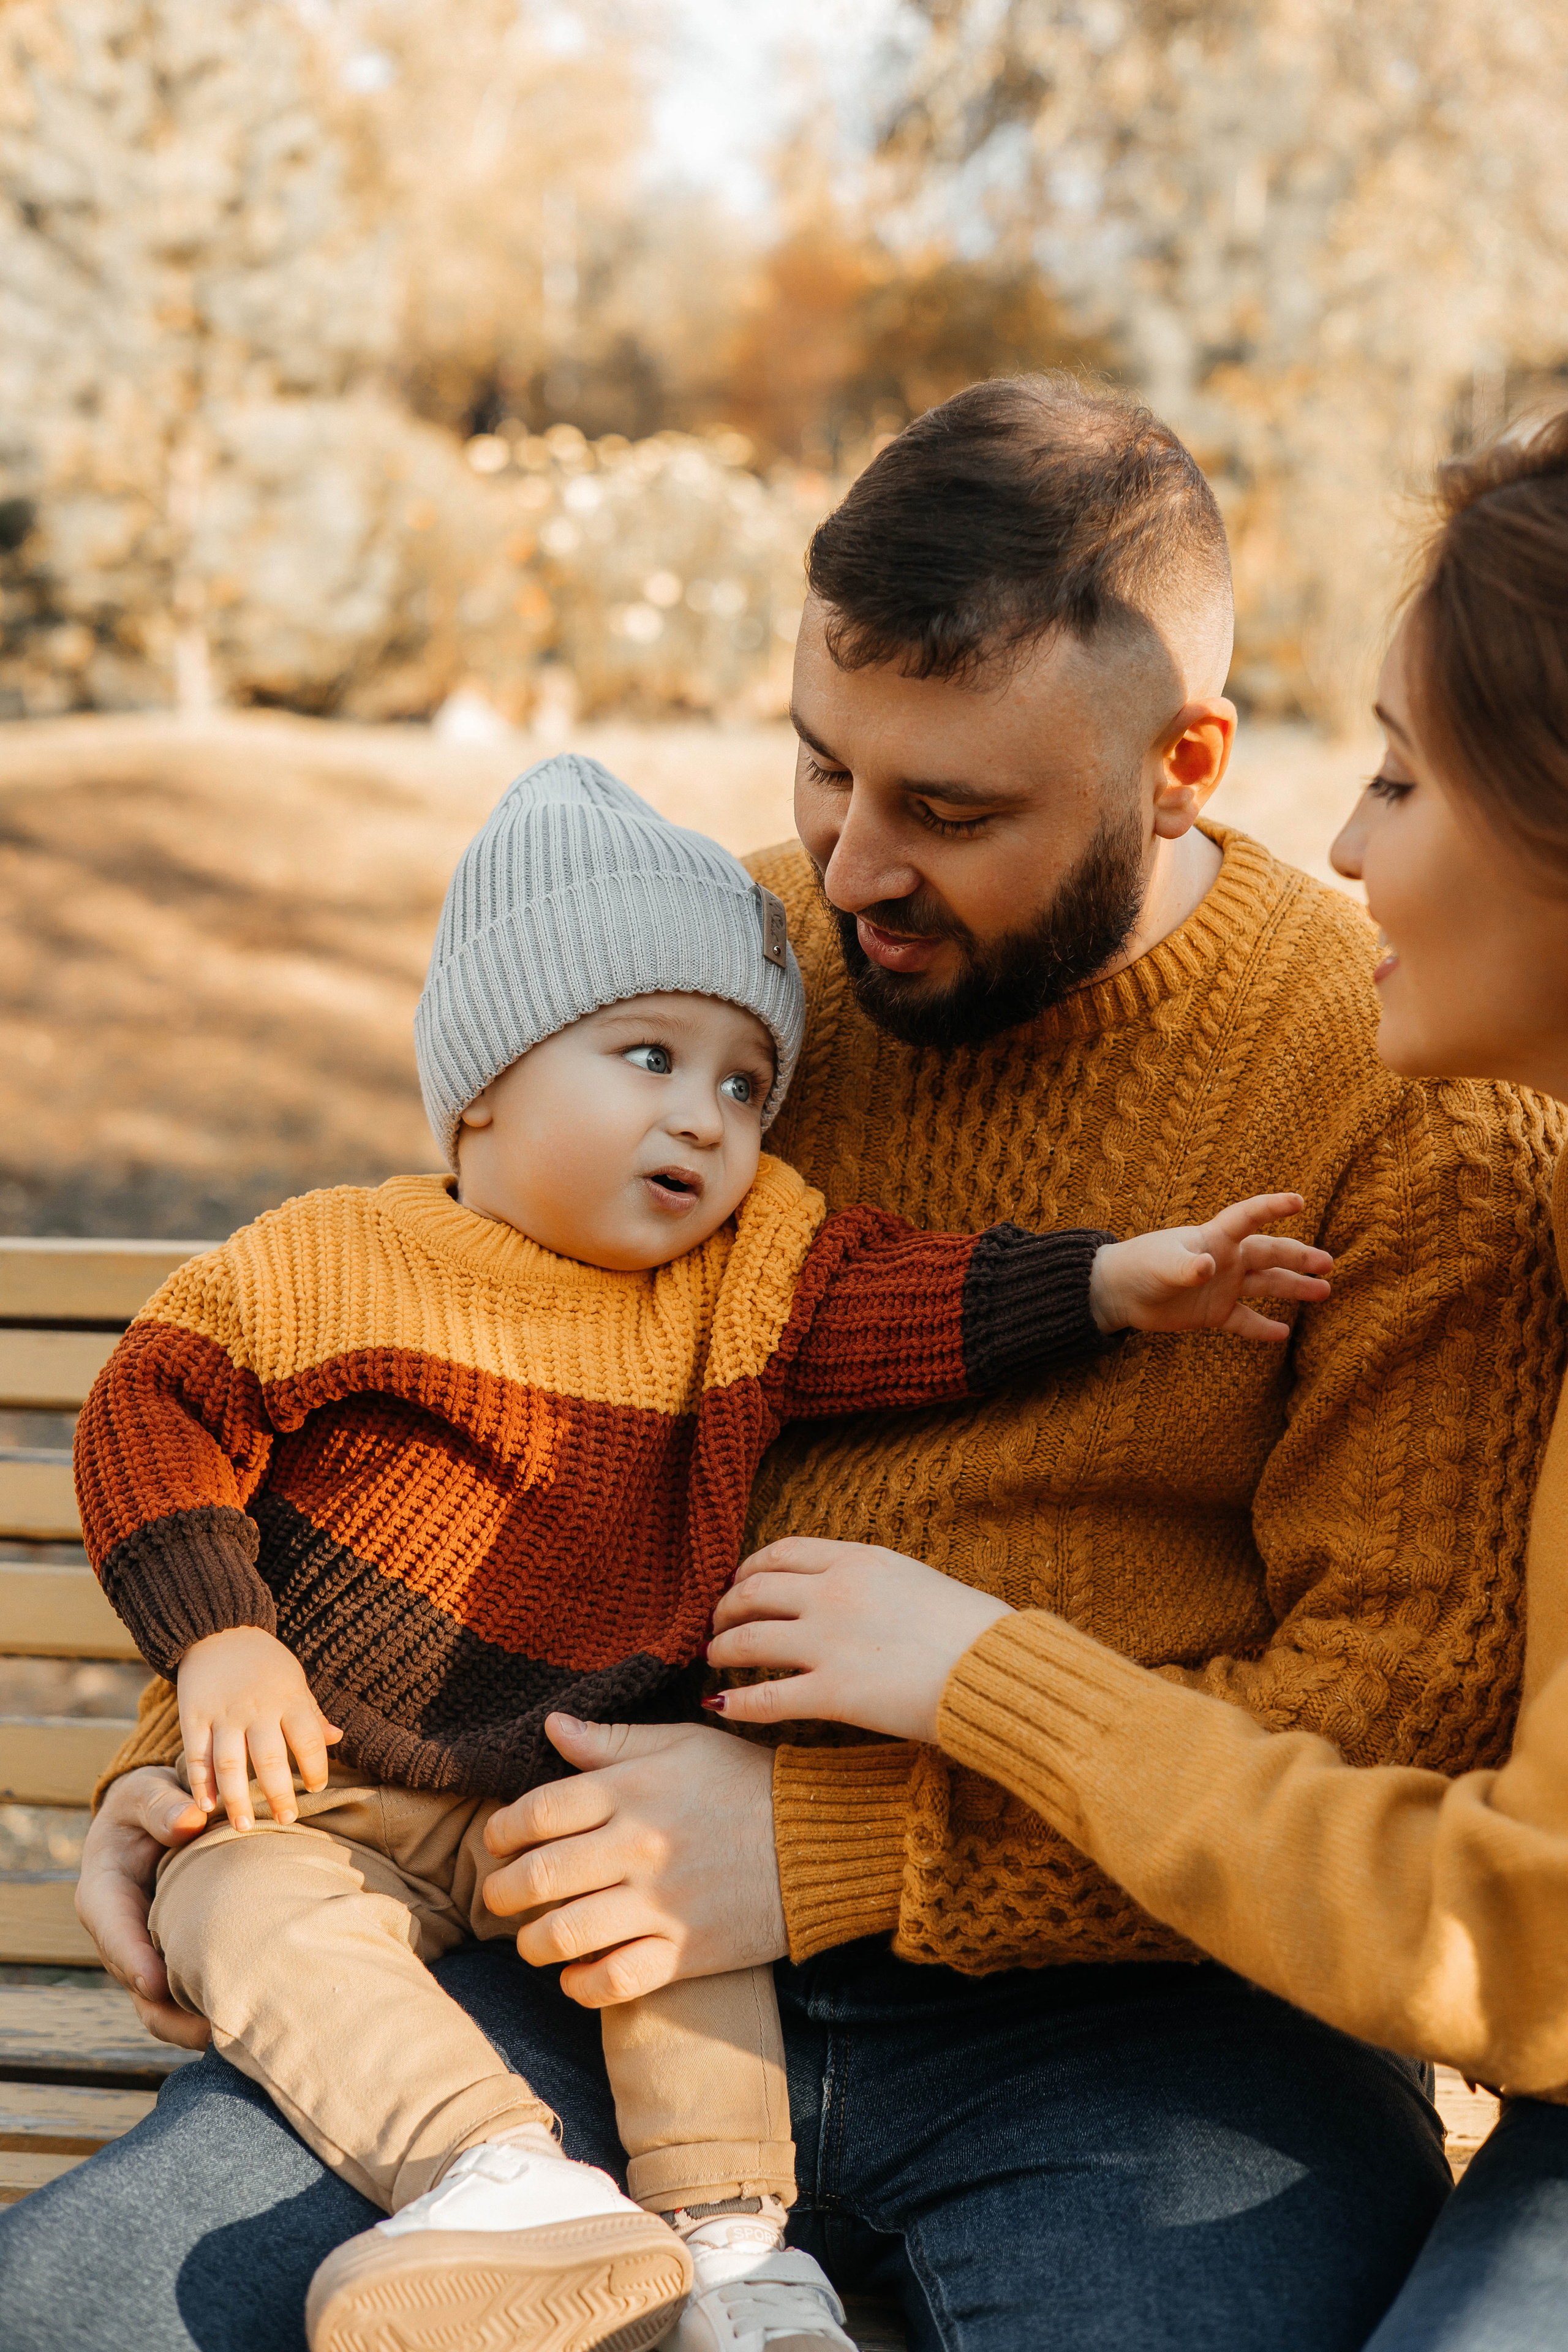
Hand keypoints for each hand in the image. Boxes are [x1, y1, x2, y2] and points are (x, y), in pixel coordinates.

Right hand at [74, 1766, 212, 2048]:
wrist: (156, 1814)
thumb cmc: (146, 1803)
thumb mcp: (144, 1791)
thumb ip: (161, 1804)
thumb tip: (190, 1820)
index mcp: (104, 1895)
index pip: (115, 1934)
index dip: (134, 1961)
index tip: (155, 1984)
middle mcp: (122, 1934)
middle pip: (138, 1984)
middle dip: (169, 2012)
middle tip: (210, 2029)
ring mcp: (148, 1951)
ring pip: (162, 2001)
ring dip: (193, 2021)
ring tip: (237, 2035)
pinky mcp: (175, 1955)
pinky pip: (187, 1990)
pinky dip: (210, 2004)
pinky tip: (249, 2014)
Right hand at [177, 1626, 340, 1830]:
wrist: (218, 1630)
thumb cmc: (264, 1662)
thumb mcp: (295, 1679)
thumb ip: (311, 1712)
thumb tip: (337, 1738)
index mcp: (287, 1697)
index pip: (308, 1739)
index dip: (315, 1767)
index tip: (317, 1788)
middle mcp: (256, 1707)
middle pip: (269, 1758)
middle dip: (278, 1793)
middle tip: (286, 1820)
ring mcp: (222, 1712)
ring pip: (229, 1762)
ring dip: (236, 1798)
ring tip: (243, 1826)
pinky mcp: (193, 1715)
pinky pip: (196, 1754)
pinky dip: (200, 1783)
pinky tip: (207, 1806)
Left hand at [481, 1717, 783, 2008]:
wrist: (821, 1840)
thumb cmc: (746, 1782)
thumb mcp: (682, 1744)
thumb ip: (613, 1741)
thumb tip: (553, 1726)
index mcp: (633, 1788)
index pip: (538, 1810)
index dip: (502, 1830)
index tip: (497, 1841)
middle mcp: (638, 1845)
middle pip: (539, 1876)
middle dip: (502, 1892)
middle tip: (500, 1896)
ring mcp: (661, 1903)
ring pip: (564, 1935)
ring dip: (533, 1944)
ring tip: (534, 1940)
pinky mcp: (686, 1951)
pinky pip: (615, 1981)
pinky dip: (582, 1985)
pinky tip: (575, 1976)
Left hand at [706, 1538, 1011, 1742]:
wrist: (997, 1670)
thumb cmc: (972, 1630)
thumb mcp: (916, 1580)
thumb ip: (872, 1582)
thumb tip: (849, 1594)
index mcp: (857, 1559)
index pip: (781, 1552)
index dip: (749, 1568)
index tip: (739, 1582)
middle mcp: (833, 1593)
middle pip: (753, 1591)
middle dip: (726, 1607)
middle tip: (718, 1623)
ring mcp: (828, 1642)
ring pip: (747, 1641)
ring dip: (722, 1649)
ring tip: (714, 1658)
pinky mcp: (833, 1693)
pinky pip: (765, 1698)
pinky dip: (736, 1703)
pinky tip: (721, 1707)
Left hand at [1088, 1190, 1331, 1342]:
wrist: (1120, 1292)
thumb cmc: (1139, 1266)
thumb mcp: (1162, 1264)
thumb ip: (1185, 1265)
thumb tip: (1208, 1267)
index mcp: (1214, 1238)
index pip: (1248, 1217)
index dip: (1272, 1208)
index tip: (1299, 1201)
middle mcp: (1226, 1259)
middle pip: (1269, 1254)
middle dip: (1298, 1257)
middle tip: (1328, 1263)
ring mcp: (1222, 1286)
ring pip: (1266, 1285)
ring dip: (1294, 1287)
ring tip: (1324, 1291)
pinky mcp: (1214, 1312)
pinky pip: (1245, 1320)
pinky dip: (1263, 1328)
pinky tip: (1284, 1333)